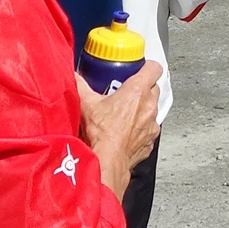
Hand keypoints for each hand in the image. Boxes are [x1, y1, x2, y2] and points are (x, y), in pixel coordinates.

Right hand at [77, 62, 161, 202]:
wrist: (107, 161)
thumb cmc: (101, 134)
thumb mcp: (87, 104)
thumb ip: (80, 85)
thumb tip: (73, 76)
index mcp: (138, 91)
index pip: (154, 68)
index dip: (147, 66)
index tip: (138, 68)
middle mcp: (149, 105)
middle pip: (154, 88)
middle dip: (143, 88)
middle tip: (127, 92)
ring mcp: (152, 124)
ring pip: (153, 110)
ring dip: (143, 109)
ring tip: (126, 113)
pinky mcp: (150, 141)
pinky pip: (149, 130)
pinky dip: (141, 129)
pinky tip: (127, 132)